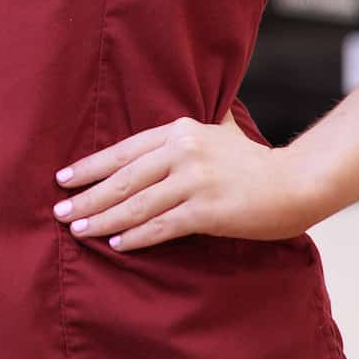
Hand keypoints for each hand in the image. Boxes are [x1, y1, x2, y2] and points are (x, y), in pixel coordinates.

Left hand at [53, 114, 322, 251]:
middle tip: (60, 212)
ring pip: (137, 204)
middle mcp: (183, 152)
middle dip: (87, 197)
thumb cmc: (255, 162)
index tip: (64, 179)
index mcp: (180, 131)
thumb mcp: (221, 132)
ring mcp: (195, 181)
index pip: (123, 151)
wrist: (298, 182)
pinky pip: (162, 226)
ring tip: (79, 230)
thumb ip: (195, 126)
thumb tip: (180, 114)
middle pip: (122, 179)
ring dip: (103, 219)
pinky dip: (136, 236)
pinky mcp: (207, 210)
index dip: (90, 166)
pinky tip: (117, 244)